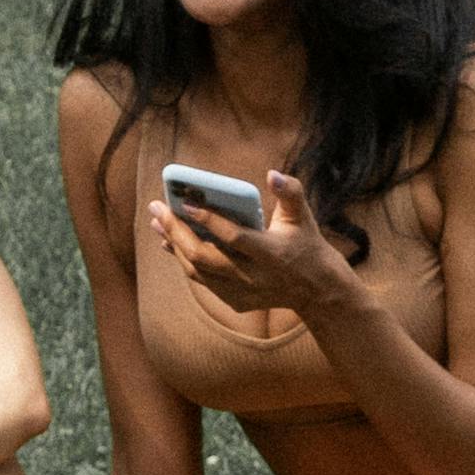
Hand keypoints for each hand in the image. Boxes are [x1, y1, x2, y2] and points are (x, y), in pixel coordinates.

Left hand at [153, 159, 351, 323]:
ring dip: (174, 245)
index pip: (234, 238)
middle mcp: (255, 276)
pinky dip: (184, 260)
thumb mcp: (303, 215)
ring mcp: (244, 292)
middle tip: (158, 207)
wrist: (316, 289)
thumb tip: (272, 173)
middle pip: (205, 257)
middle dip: (177, 231)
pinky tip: (170, 242)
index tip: (186, 201)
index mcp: (272, 253)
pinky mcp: (237, 301)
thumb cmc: (305, 242)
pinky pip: (202, 281)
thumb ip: (290, 191)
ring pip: (198, 271)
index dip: (209, 220)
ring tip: (158, 221)